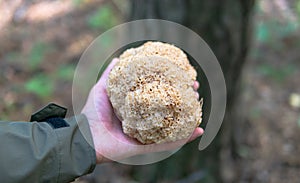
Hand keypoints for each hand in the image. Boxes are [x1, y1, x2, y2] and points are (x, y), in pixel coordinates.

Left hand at [81, 58, 203, 162]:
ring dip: (189, 119)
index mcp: (136, 108)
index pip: (158, 96)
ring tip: (199, 109)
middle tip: (194, 90)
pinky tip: (197, 131)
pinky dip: (184, 138)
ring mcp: (148, 134)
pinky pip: (168, 143)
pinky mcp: (147, 147)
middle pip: (169, 111)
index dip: (171, 86)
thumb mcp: (102, 89)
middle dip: (184, 100)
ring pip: (173, 127)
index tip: (182, 77)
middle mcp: (144, 121)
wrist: (85, 136)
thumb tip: (119, 58)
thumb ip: (110, 75)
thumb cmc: (92, 112)